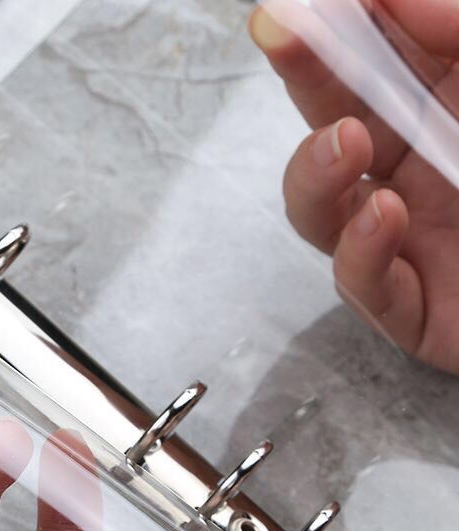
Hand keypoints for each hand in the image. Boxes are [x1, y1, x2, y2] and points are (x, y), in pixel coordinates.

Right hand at [250, 0, 458, 373]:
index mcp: (452, 109)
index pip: (380, 58)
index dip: (339, 23)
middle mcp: (419, 171)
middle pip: (333, 123)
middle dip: (304, 77)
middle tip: (281, 32)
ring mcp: (409, 242)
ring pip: (321, 211)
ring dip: (313, 172)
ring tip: (343, 146)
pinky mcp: (413, 310)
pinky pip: (362, 285)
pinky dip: (359, 251)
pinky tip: (380, 216)